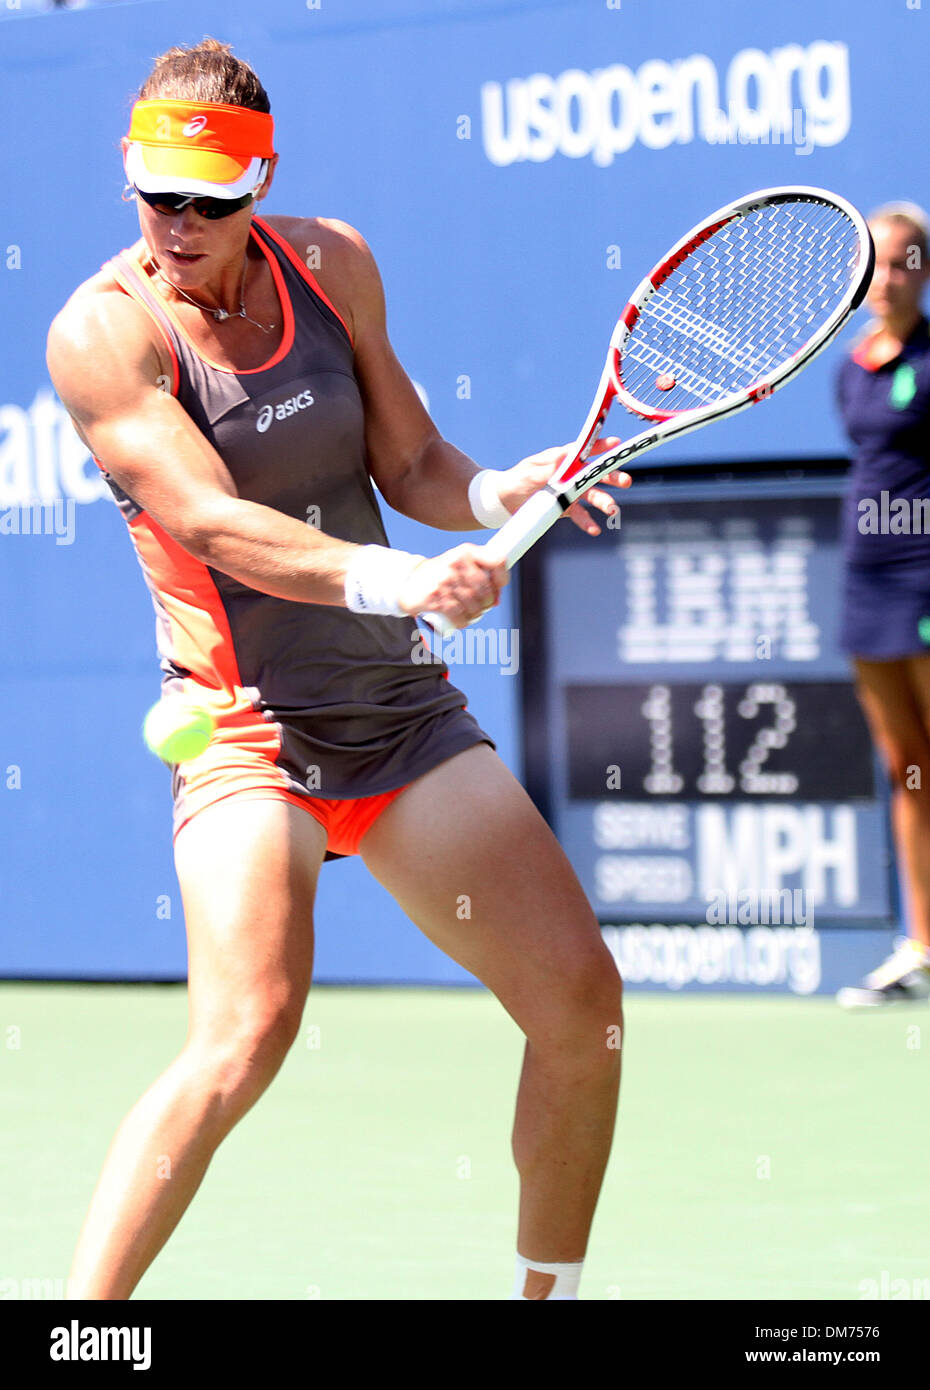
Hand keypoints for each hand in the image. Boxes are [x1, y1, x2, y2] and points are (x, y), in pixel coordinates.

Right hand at [397, 544, 508, 628]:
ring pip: (475, 606)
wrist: (406, 581)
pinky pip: (459, 617)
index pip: (497, 561)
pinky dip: (463, 622)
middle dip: (487, 602)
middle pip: (486, 590)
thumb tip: (497, 598)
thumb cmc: (438, 574)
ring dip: (475, 614)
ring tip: (469, 612)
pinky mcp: (435, 598)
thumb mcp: (458, 563)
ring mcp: (444, 581)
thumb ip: (479, 573)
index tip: (499, 587)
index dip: (502, 578)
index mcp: (465, 551)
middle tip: (481, 605)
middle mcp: (455, 563)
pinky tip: (460, 620)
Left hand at [495, 437, 631, 535]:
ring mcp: (570, 492)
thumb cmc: (516, 479)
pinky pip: (579, 515)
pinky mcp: (565, 508)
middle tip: (626, 482)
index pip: (585, 450)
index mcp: (563, 459)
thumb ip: (547, 469)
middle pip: (596, 474)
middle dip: (612, 477)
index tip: (617, 444)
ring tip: (613, 511)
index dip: (601, 446)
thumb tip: (563, 462)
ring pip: (592, 496)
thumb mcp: (529, 472)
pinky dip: (587, 522)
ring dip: (604, 503)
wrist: (505, 502)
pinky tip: (594, 529)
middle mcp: (570, 474)